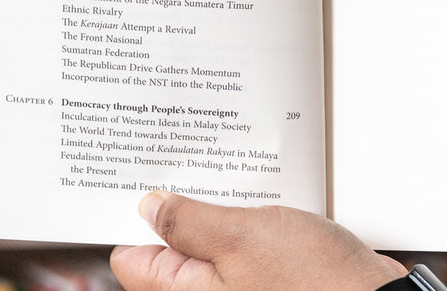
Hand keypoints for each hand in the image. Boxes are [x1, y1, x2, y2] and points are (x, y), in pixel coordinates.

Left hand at [110, 191, 406, 290]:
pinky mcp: (263, 278)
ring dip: (215, 211)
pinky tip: (255, 201)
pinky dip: (241, 221)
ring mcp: (236, 288)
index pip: (134, 257)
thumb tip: (150, 209)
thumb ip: (189, 223)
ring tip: (229, 180)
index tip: (139, 180)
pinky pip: (237, 246)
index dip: (134, 217)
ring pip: (207, 243)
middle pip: (170, 249)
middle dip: (178, 208)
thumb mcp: (241, 236)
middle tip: (189, 167)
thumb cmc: (312, 280)